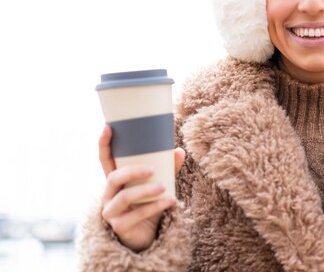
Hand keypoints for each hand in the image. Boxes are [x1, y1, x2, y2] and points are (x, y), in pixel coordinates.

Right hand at [98, 125, 185, 251]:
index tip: (109, 127)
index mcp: (115, 180)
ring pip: (124, 197)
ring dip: (145, 191)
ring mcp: (111, 211)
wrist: (145, 236)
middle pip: (113, 177)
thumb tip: (179, 151)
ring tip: (163, 187)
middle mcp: (108, 194)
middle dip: (132, 171)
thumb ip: (167, 169)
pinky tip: (172, 201)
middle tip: (152, 169)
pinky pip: (136, 215)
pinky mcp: (120, 227)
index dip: (104, 144)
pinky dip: (156, 206)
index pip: (105, 160)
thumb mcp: (157, 185)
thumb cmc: (147, 204)